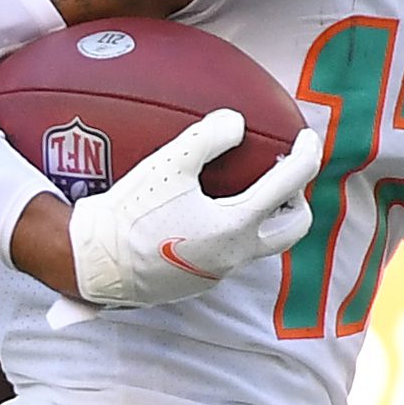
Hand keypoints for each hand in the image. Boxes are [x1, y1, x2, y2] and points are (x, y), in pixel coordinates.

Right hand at [64, 109, 321, 308]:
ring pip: (260, 244)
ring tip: (245, 193)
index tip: (309, 138)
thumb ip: (207, 138)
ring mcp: (218, 273)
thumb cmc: (129, 213)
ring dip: (263, 218)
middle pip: (294, 229)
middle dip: (298, 201)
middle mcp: (235, 255)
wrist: (94, 262)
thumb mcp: (168, 165)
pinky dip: (231, 231)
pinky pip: (227, 253)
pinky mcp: (198, 282)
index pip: (290, 184)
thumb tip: (237, 122)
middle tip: (283, 177)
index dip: (307, 155)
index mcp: (236, 226)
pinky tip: (204, 214)